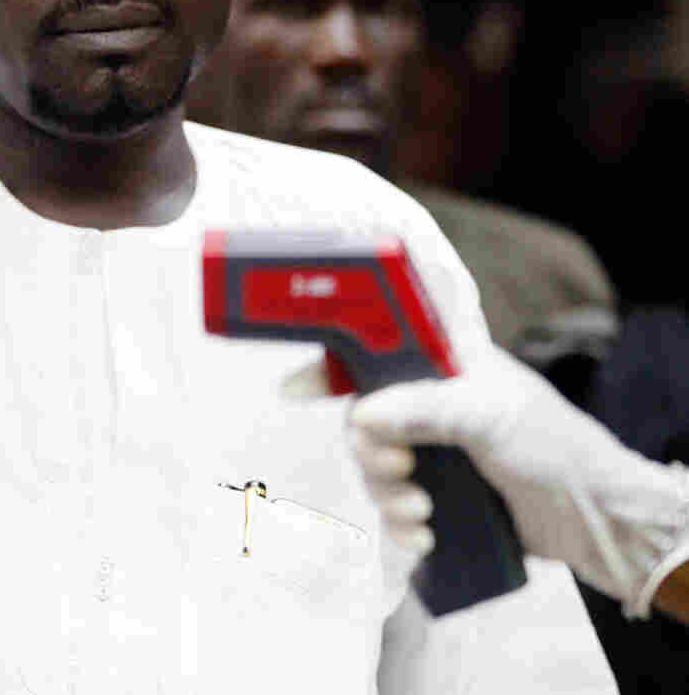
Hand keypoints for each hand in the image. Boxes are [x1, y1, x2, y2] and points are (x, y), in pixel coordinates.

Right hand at [346, 345, 688, 617]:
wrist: (592, 517)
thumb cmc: (549, 443)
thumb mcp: (488, 414)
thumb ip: (423, 407)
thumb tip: (361, 415)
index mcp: (442, 364)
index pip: (376, 350)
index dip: (332, 365)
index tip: (294, 388)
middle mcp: (429, 402)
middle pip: (365, 419)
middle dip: (372, 451)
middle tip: (399, 469)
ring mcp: (432, 449)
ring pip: (375, 466)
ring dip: (387, 492)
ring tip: (420, 512)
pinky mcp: (437, 493)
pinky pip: (393, 506)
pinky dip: (399, 523)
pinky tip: (422, 536)